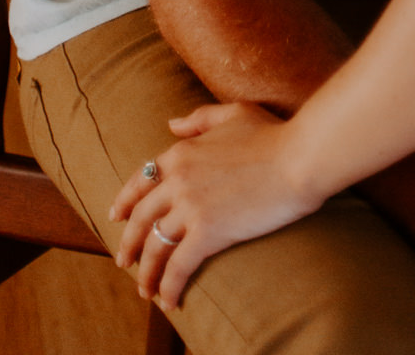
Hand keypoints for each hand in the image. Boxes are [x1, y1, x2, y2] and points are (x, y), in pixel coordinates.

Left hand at [110, 101, 317, 309]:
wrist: (297, 158)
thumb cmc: (273, 135)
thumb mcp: (234, 114)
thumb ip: (200, 118)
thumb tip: (172, 125)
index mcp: (181, 152)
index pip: (141, 180)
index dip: (124, 202)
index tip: (116, 217)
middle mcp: (177, 180)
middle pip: (140, 218)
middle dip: (128, 244)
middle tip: (124, 262)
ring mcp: (190, 207)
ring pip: (155, 247)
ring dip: (146, 273)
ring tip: (145, 290)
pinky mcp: (206, 233)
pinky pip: (178, 267)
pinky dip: (169, 287)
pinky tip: (169, 301)